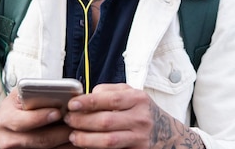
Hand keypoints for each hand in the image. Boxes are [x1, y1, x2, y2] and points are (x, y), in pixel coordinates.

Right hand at [0, 87, 74, 148]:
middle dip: (62, 132)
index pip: (26, 121)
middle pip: (41, 139)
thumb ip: (34, 92)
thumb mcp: (18, 96)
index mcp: (6, 118)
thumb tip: (60, 91)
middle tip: (78, 123)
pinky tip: (73, 142)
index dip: (43, 117)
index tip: (59, 112)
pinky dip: (63, 148)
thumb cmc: (14, 108)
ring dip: (66, 142)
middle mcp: (9, 139)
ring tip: (80, 132)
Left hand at [64, 83, 204, 148]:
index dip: (89, 102)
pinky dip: (96, 148)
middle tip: (68, 120)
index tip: (73, 104)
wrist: (167, 133)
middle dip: (82, 121)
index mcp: (138, 99)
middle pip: (106, 121)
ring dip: (86, 139)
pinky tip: (85, 145)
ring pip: (108, 140)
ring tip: (73, 136)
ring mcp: (139, 137)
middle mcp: (141, 118)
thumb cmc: (143, 111)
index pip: (110, 99)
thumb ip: (111, 91)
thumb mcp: (133, 94)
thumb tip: (89, 94)